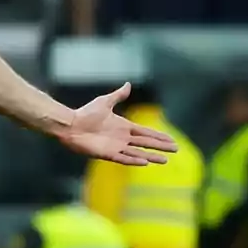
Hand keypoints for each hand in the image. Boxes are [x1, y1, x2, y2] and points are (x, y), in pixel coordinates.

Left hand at [57, 82, 177, 165]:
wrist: (71, 124)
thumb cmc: (85, 113)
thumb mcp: (105, 102)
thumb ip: (118, 95)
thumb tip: (128, 84)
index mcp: (124, 126)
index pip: (146, 132)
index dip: (158, 136)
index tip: (171, 139)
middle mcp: (122, 138)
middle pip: (146, 143)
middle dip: (160, 146)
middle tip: (176, 149)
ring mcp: (116, 146)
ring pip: (138, 152)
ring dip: (151, 156)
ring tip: (165, 160)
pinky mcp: (107, 153)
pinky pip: (124, 158)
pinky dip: (134, 160)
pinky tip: (146, 163)